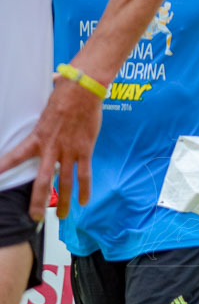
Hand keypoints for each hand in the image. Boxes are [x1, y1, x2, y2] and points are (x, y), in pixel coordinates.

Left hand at [0, 79, 102, 220]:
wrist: (83, 90)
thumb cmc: (64, 94)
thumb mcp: (45, 107)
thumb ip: (43, 113)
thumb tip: (48, 86)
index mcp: (37, 137)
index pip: (14, 156)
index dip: (2, 168)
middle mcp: (51, 148)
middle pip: (42, 181)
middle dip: (36, 202)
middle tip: (33, 217)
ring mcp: (69, 151)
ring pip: (64, 183)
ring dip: (62, 202)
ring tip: (61, 216)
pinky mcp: (85, 150)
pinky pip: (84, 174)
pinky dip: (84, 190)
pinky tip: (84, 201)